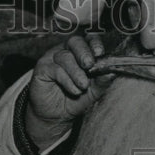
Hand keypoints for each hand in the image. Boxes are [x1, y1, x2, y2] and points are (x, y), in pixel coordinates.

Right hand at [24, 34, 111, 148]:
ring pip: (65, 57)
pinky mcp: (42, 69)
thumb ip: (102, 80)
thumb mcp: (94, 91)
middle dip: (84, 53)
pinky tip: (74, 91)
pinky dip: (67, 80)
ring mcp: (52, 58)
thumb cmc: (75, 98)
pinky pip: (55, 69)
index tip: (100, 52)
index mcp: (80, 52)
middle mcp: (65, 51)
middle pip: (74, 41)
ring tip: (83, 87)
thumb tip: (112, 71)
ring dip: (77, 73)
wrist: (57, 115)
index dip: (94, 43)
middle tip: (90, 65)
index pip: (88, 39)